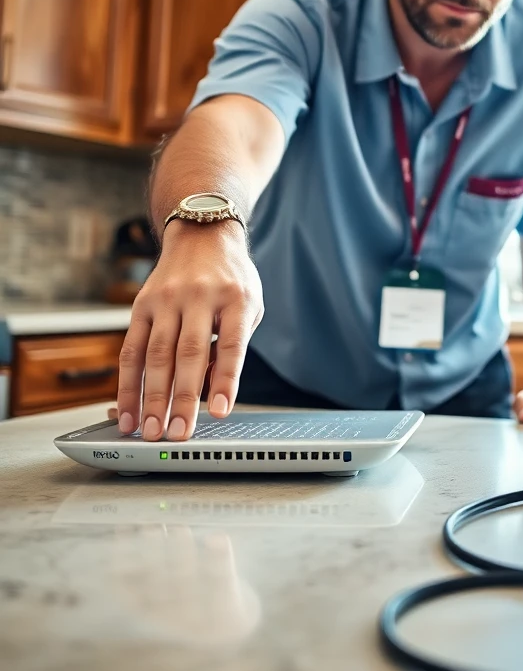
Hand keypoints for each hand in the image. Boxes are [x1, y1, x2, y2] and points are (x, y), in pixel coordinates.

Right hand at [116, 219, 263, 442]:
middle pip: (188, 354)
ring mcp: (167, 299)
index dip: (225, 380)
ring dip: (151, 398)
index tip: (218, 411)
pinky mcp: (142, 305)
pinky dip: (127, 383)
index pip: (230, 344)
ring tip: (150, 431)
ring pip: (156, 355)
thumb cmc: (231, 280)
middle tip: (176, 433)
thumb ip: (232, 347)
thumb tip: (210, 393)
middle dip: (180, 399)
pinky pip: (131, 349)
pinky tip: (127, 410)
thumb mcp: (248, 307)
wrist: (202, 236)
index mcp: (235, 298)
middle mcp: (199, 296)